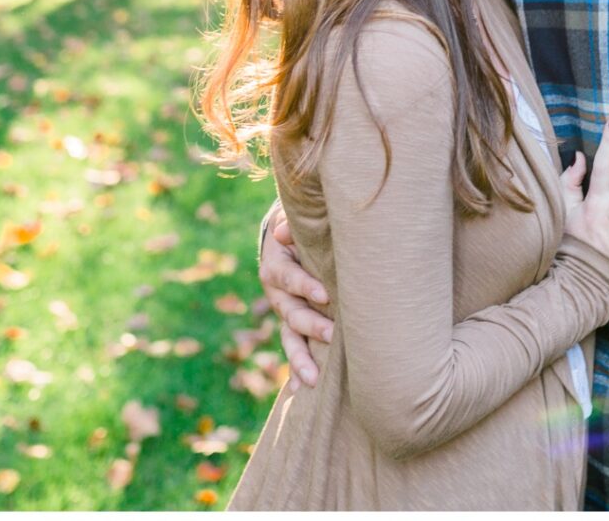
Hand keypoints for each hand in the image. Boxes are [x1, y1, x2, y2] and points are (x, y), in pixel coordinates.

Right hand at [259, 212, 332, 388]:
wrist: (292, 238)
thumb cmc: (303, 227)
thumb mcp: (296, 219)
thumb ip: (291, 224)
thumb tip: (283, 232)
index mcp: (276, 265)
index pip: (287, 276)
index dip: (303, 285)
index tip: (324, 294)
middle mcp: (277, 294)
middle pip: (290, 313)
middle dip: (310, 325)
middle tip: (332, 334)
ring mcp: (285, 312)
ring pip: (289, 338)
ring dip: (300, 358)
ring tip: (312, 379)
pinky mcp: (295, 326)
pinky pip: (295, 348)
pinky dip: (296, 369)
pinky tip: (300, 391)